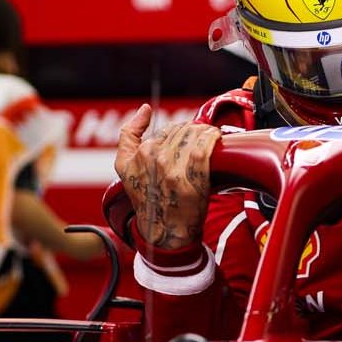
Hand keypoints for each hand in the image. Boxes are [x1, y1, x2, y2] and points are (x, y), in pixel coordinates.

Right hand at [112, 104, 219, 250]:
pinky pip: (204, 147)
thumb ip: (129, 135)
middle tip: (199, 141)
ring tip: (209, 139)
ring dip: (204, 133)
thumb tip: (146, 108)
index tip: (184, 139)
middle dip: (191, 133)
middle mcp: (152, 159)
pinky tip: (215, 139)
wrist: (164, 233)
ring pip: (193, 135)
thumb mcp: (125, 169)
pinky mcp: (191, 178)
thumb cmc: (148, 200)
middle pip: (180, 130)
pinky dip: (212, 139)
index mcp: (136, 155)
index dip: (177, 133)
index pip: (163, 129)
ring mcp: (172, 168)